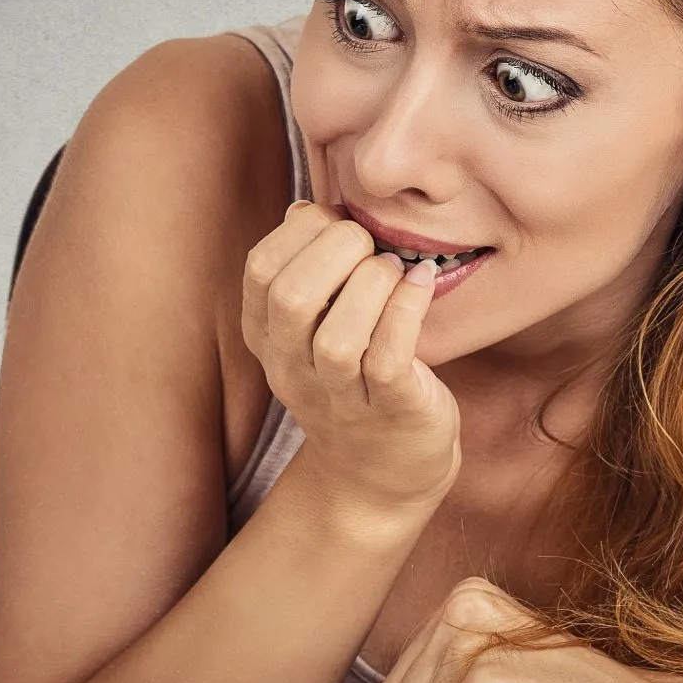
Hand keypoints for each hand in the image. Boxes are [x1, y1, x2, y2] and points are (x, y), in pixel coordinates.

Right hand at [241, 201, 460, 520]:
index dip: (301, 231)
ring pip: (337, 338)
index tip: (338, 223)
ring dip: (373, 285)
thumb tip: (305, 210)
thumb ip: (306, 267)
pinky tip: (422, 282)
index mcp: (269, 337)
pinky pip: (388, 360)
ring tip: (394, 270)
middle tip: (370, 245)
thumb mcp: (315, 324)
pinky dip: (407, 310)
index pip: (260, 269)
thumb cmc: (355, 377)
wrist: (381, 472)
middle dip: (337, 250)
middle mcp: (294, 369)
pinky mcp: (391, 411)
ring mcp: (340, 397)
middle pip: (290, 298)